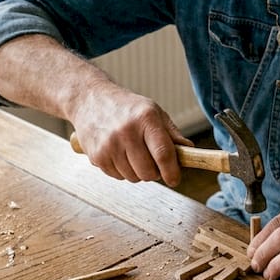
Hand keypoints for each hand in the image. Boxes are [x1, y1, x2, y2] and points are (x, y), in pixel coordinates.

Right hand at [69, 85, 190, 185]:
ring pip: (133, 177)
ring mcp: (109, 145)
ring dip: (138, 172)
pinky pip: (118, 177)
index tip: (175, 179)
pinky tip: (119, 154)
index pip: (163, 153)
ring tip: (133, 154)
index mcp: (145, 118)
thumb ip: (171, 133)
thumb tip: (189, 150)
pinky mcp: (97, 156)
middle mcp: (126, 132)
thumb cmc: (126, 107)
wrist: (90, 100)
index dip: (172, 171)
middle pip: (148, 172)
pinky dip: (122, 171)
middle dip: (155, 172)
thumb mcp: (153, 112)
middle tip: (152, 161)